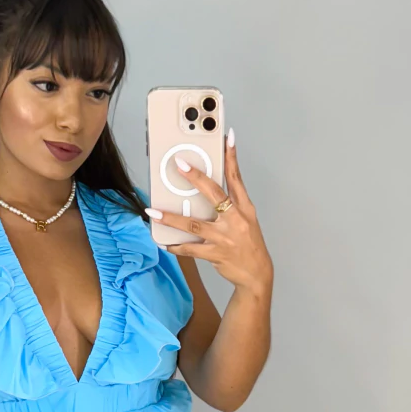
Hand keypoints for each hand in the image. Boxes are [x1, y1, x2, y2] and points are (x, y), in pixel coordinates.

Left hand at [145, 129, 272, 293]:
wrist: (257, 274)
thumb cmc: (249, 244)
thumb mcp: (246, 220)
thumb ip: (229, 204)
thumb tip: (205, 190)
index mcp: (244, 208)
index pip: (237, 178)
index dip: (232, 157)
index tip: (227, 137)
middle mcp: (235, 220)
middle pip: (214, 194)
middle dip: (196, 178)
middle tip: (180, 164)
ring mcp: (225, 238)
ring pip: (193, 224)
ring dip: (171, 218)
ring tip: (153, 211)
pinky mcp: (215, 254)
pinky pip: (190, 249)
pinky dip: (176, 246)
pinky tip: (164, 243)